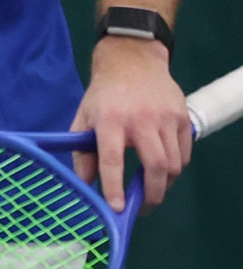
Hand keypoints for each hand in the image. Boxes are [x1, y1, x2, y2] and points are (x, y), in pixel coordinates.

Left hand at [70, 37, 191, 211]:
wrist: (132, 60)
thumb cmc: (104, 94)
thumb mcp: (85, 116)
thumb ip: (83, 150)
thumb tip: (85, 183)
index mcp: (109, 119)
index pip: (111, 158)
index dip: (114, 185)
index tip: (117, 208)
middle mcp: (140, 119)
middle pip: (156, 165)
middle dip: (152, 193)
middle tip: (144, 207)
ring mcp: (166, 118)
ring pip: (174, 163)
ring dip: (164, 183)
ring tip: (153, 189)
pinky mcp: (182, 117)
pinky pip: (185, 152)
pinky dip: (177, 167)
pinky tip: (165, 170)